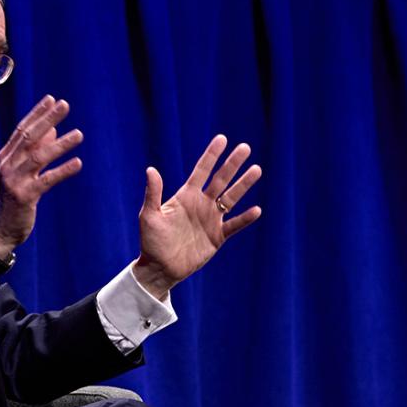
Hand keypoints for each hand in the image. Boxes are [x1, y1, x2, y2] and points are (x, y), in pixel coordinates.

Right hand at [0, 96, 83, 257]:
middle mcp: (7, 164)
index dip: (37, 113)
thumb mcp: (21, 172)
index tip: (52, 99)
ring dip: (60, 144)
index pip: (22, 129)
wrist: (0, 228)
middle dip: (47, 119)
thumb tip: (52, 130)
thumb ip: (34, 150)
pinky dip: (63, 170)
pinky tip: (78, 162)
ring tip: (79, 134)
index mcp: (6, 156)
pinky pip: (47, 180)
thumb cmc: (13, 198)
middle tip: (65, 105)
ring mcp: (14, 180)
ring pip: (39, 156)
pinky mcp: (24, 196)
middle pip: (29, 136)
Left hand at [133, 134, 261, 298]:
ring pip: (231, 198)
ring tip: (257, 170)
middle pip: (221, 179)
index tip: (222, 139)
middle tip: (245, 148)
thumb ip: (153, 193)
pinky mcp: (218, 236)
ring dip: (243, 185)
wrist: (161, 267)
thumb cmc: (151, 241)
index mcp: (186, 196)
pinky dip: (245, 219)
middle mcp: (202, 204)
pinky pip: (234, 225)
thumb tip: (151, 169)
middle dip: (232, 164)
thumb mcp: (149, 216)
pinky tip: (256, 210)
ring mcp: (211, 219)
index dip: (212, 155)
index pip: (202, 170)